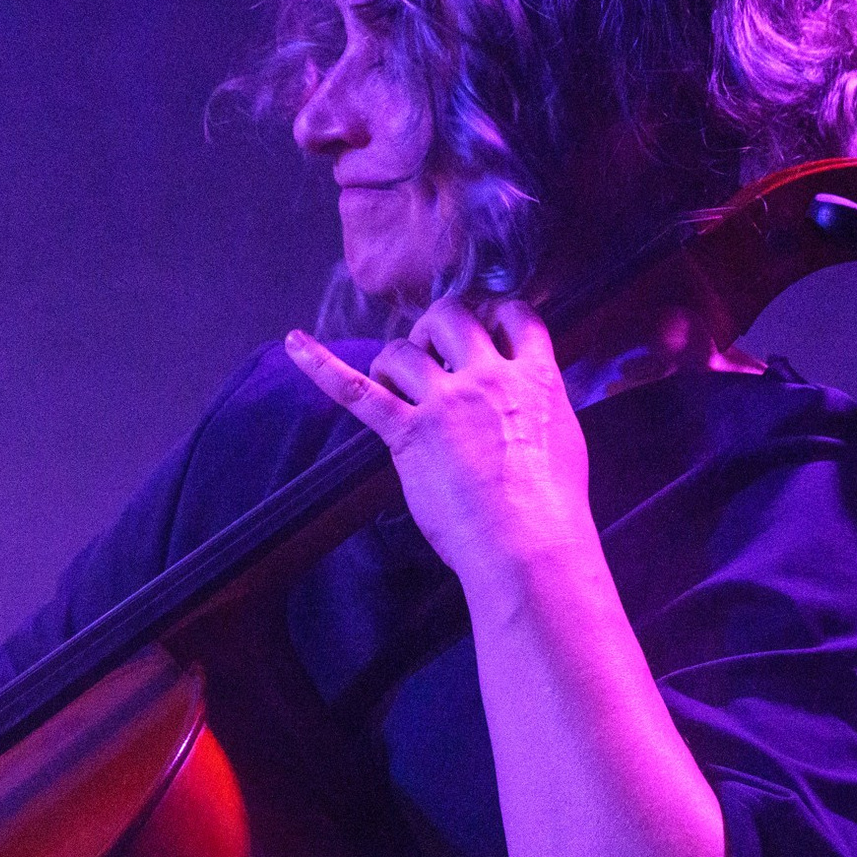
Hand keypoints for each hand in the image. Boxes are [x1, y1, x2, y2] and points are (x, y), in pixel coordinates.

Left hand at [285, 299, 594, 593]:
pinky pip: (356, 390)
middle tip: (432, 352)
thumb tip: (527, 398)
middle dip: (436, 326)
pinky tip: (294, 343)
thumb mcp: (563, 437)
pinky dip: (320, 365)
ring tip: (396, 383)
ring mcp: (444, 402)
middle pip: (451, 315)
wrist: (527, 542)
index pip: (513, 315)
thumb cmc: (553, 506)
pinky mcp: (408, 432)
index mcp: (534, 377)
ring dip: (395, 358)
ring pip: (404, 348)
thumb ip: (540, 404)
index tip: (484, 331)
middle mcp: (487, 376)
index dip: (493, 315)